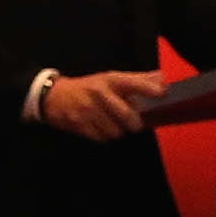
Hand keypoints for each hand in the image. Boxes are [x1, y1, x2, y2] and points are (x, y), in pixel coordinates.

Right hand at [38, 69, 169, 141]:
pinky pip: (102, 139)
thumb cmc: (87, 87)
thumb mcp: (109, 79)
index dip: (147, 88)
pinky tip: (100, 128)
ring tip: (111, 123)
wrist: (53, 96)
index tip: (162, 93)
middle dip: (134, 123)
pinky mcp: (80, 124)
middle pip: (127, 115)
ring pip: (116, 131)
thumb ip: (137, 79)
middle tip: (133, 123)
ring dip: (117, 131)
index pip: (131, 83)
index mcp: (109, 80)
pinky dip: (104, 137)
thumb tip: (161, 78)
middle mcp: (99, 93)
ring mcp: (89, 109)